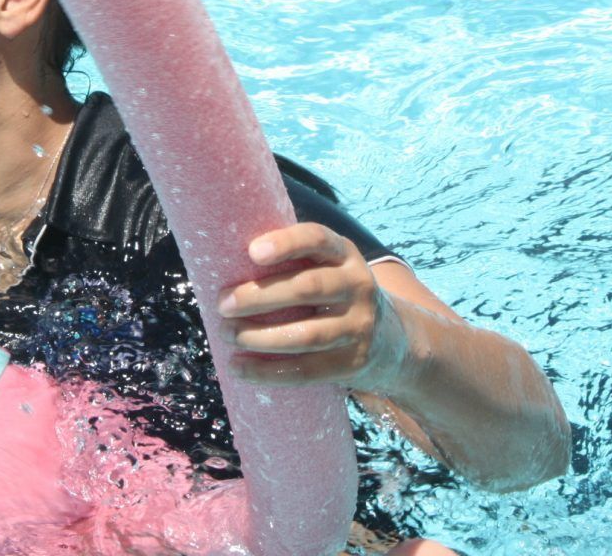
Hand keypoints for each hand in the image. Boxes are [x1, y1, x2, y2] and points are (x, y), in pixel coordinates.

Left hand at [216, 221, 407, 390]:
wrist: (391, 340)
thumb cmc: (333, 293)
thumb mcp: (326, 266)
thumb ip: (291, 259)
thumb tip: (219, 254)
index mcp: (344, 254)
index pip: (317, 239)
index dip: (286, 243)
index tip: (252, 252)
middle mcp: (358, 285)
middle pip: (307, 288)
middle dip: (259, 296)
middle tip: (222, 304)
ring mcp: (360, 326)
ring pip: (308, 334)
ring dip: (261, 337)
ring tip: (228, 335)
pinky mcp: (354, 363)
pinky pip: (309, 370)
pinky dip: (270, 372)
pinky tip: (241, 369)